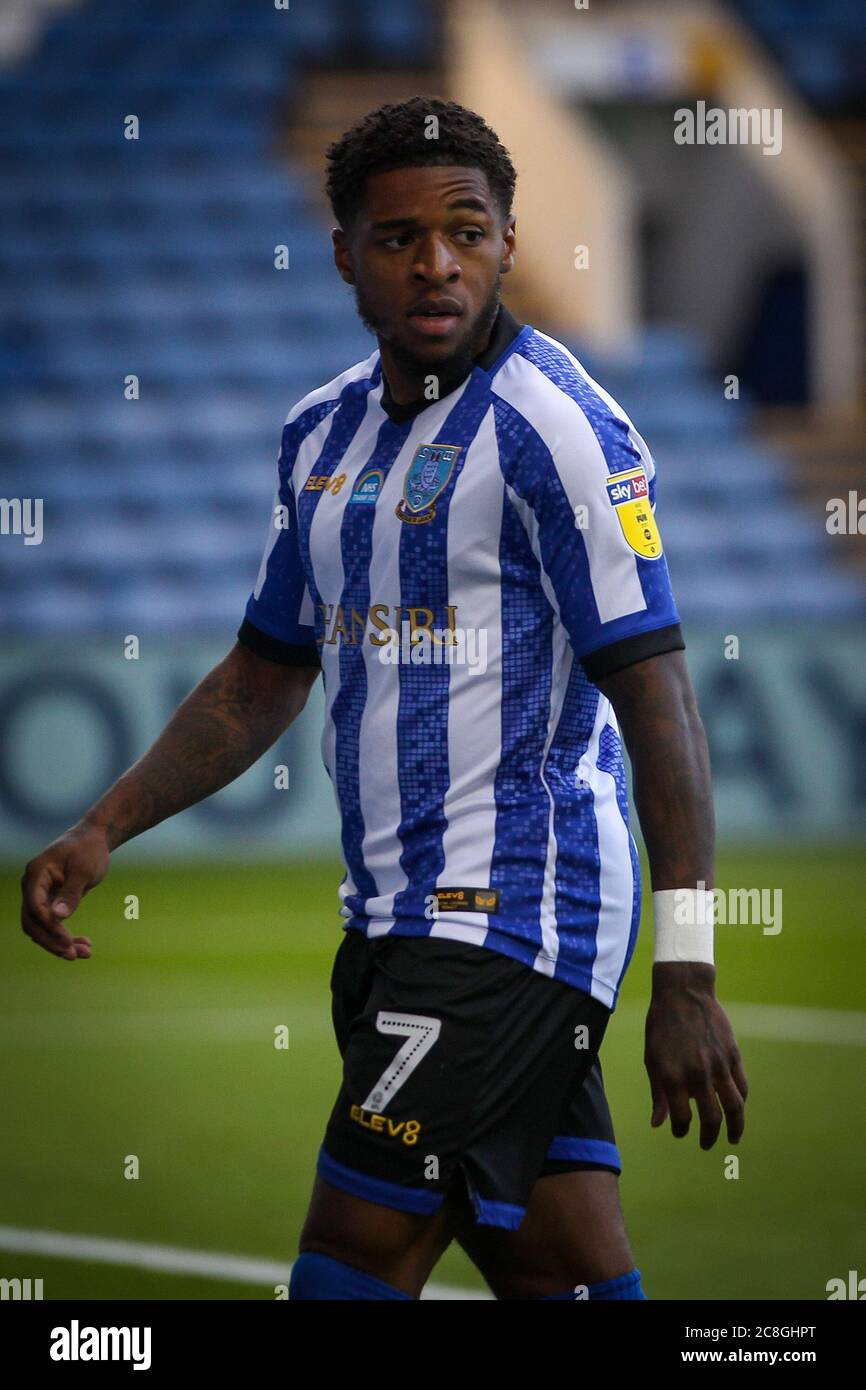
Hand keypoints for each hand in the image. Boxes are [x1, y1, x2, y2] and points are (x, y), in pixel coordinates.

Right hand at [20, 824, 109, 959]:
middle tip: (75, 956)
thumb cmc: (89, 849)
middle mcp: (32, 885)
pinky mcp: (50, 901)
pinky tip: (85, 944)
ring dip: (59, 942)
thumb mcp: (84, 870)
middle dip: (52, 941)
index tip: (68, 941)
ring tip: (85, 953)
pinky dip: (65, 935)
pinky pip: (52, 924)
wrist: (94, 838)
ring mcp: (39, 894)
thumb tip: (57, 917)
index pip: (35, 907)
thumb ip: (71, 893)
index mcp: (36, 873)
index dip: (50, 927)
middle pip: (33, 922)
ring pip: (42, 927)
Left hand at [644, 963, 747, 1148]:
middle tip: (705, 1144)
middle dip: (708, 1136)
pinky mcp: (733, 1055)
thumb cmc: (662, 1026)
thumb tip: (658, 1124)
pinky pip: (742, 1086)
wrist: (683, 992)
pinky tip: (736, 1109)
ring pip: (734, 1107)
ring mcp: (718, 1065)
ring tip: (732, 1138)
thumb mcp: (651, 1058)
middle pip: (711, 1119)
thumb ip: (657, 1093)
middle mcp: (697, 1074)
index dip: (681, 1130)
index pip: (681, 1118)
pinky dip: (740, 1102)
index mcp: (673, 1076)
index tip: (680, 1132)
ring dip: (734, 1128)